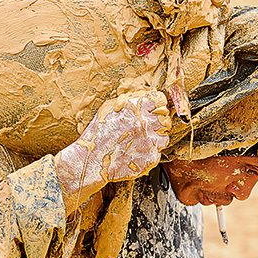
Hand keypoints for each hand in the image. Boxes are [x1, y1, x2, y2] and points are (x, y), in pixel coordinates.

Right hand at [55, 91, 170, 212]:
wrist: (92, 160)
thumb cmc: (97, 134)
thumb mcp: (108, 108)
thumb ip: (128, 101)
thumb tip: (142, 97)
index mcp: (135, 108)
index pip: (160, 100)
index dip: (157, 105)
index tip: (154, 109)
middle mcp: (145, 123)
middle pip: (165, 118)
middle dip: (158, 121)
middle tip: (147, 127)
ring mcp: (149, 141)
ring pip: (164, 136)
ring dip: (156, 137)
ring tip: (140, 140)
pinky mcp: (151, 158)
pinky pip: (158, 152)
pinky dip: (150, 151)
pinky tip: (137, 151)